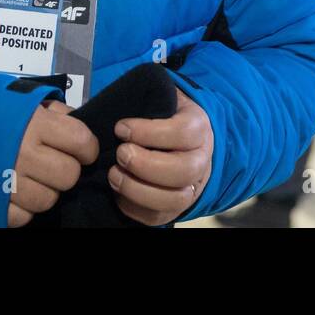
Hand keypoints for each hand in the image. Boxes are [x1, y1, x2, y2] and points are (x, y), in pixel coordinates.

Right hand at [8, 99, 98, 226]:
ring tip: (29, 176)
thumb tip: (78, 124)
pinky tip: (13, 191)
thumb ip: (52, 111)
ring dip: (45, 190)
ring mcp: (6, 184)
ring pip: (49, 200)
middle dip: (66, 169)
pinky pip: (25, 217)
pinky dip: (23, 207)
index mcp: (32, 124)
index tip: (80, 148)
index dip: (86, 147)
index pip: (81, 142)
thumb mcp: (18, 99)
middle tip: (52, 161)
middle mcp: (22, 155)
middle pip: (69, 176)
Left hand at [109, 89, 212, 225]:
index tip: (120, 128)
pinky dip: (134, 207)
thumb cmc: (164, 115)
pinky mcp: (175, 210)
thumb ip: (149, 97)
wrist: (182, 140)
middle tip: (120, 153)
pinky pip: (158, 217)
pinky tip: (118, 191)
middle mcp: (201, 160)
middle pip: (183, 170)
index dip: (149, 132)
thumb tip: (125, 98)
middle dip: (145, 164)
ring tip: (113, 174)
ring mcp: (192, 187)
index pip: (183, 132)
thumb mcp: (163, 98)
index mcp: (199, 127)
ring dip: (138, 189)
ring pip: (175, 200)